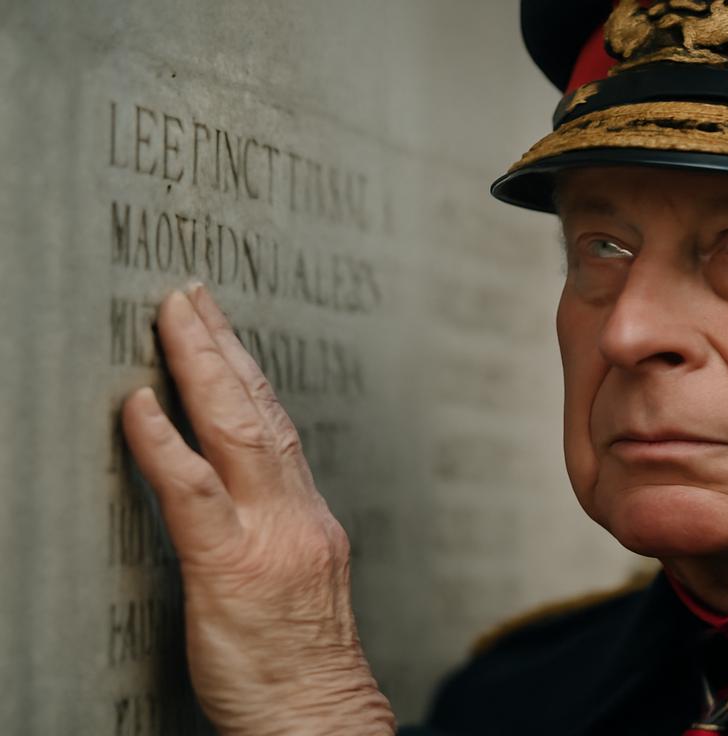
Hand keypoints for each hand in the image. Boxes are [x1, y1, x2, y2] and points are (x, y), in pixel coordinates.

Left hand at [121, 284, 394, 734]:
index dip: (247, 375)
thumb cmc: (302, 669)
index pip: (278, 428)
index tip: (222, 332)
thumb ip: (274, 533)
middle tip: (193, 295)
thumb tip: (236, 498)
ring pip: (238, 434)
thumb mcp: (301, 587)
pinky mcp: (231, 569)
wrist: (321, 720)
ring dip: (204, 368)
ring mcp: (270, 538)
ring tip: (176, 319)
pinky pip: (194, 494)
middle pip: (261, 413)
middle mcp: (297, 516)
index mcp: (309, 520)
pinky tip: (139, 405)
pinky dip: (165, 443)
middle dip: (225, 348)